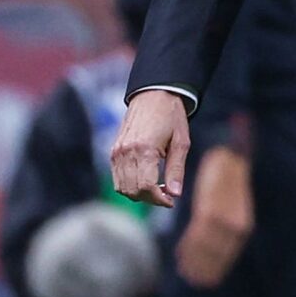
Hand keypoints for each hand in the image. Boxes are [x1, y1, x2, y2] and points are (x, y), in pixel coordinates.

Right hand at [110, 89, 192, 207]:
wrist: (153, 95)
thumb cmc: (171, 117)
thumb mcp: (181, 142)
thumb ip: (176, 169)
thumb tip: (175, 194)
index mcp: (144, 149)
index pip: (146, 187)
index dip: (158, 199)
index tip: (171, 201)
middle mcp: (126, 152)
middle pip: (133, 190)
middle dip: (150, 199)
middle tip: (167, 196)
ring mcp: (117, 151)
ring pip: (122, 188)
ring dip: (139, 194)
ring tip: (158, 188)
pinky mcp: (114, 151)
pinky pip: (117, 178)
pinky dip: (130, 186)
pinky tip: (146, 181)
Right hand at [176, 147, 254, 288]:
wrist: (230, 157)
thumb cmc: (229, 182)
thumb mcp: (233, 207)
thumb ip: (225, 226)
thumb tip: (212, 244)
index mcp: (241, 227)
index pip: (226, 255)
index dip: (215, 269)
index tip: (206, 281)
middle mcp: (234, 227)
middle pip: (214, 255)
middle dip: (203, 269)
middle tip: (193, 281)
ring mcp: (221, 219)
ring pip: (204, 248)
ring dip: (193, 262)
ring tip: (185, 272)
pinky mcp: (208, 211)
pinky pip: (196, 235)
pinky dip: (188, 247)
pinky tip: (181, 255)